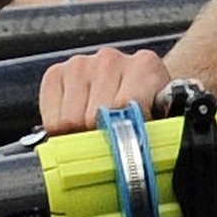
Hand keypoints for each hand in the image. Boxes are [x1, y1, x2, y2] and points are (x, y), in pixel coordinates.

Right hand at [38, 46, 174, 134]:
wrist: (138, 87)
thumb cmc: (151, 108)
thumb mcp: (165, 120)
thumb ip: (160, 132)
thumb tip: (147, 158)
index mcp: (145, 66)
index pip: (123, 107)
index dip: (124, 134)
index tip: (130, 142)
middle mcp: (110, 59)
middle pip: (93, 116)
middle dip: (100, 135)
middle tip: (110, 141)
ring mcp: (80, 63)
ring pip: (69, 119)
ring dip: (80, 132)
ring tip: (95, 130)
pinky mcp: (56, 73)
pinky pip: (51, 117)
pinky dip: (60, 129)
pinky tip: (77, 123)